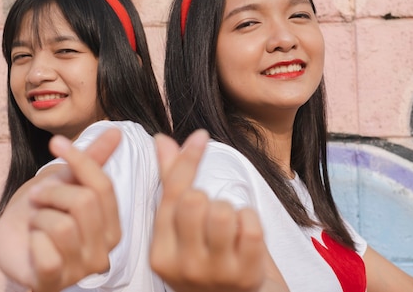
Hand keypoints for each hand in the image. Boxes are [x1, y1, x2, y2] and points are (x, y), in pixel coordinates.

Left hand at [24, 128, 122, 291]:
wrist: (11, 240)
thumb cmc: (44, 211)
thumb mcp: (67, 182)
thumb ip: (92, 161)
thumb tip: (115, 131)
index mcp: (113, 226)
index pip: (103, 186)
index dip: (79, 160)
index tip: (56, 142)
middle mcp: (104, 251)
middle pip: (84, 203)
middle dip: (53, 192)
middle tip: (38, 196)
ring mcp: (81, 270)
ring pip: (62, 226)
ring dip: (40, 217)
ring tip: (37, 223)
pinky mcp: (54, 282)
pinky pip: (45, 253)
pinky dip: (32, 241)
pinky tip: (33, 244)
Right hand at [150, 130, 265, 291]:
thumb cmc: (209, 258)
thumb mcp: (184, 229)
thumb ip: (173, 183)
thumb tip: (162, 140)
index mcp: (160, 253)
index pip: (171, 194)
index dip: (187, 160)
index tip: (201, 136)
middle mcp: (183, 266)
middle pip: (195, 200)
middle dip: (210, 198)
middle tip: (214, 215)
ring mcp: (215, 273)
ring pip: (223, 211)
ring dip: (232, 211)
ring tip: (230, 228)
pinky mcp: (246, 274)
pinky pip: (251, 225)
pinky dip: (252, 222)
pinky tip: (246, 238)